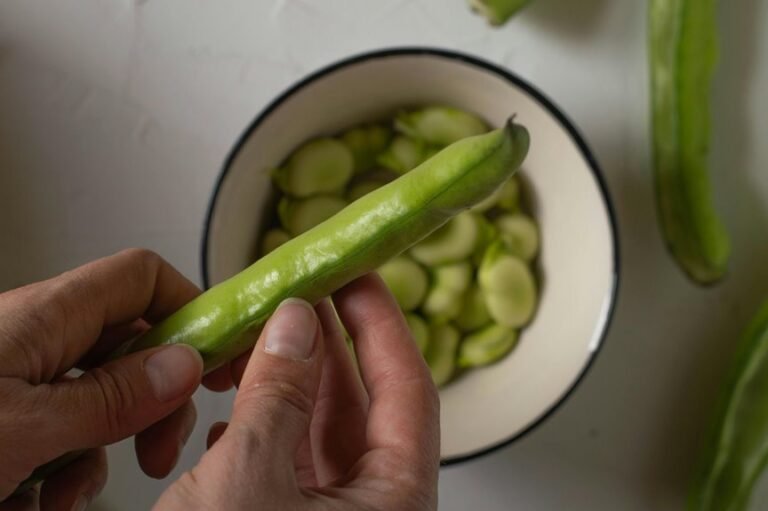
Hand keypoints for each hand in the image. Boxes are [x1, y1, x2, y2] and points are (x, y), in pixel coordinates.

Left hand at [0, 249, 204, 509]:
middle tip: (161, 447)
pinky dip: (67, 471)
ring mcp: (21, 382)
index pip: (141, 279)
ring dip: (107, 449)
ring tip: (75, 493)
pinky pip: (63, 433)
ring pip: (102, 399)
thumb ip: (107, 397)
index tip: (222, 359)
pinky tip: (45, 499)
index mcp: (41, 318)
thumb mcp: (19, 425)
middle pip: (132, 345)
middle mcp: (36, 341)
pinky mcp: (9, 420)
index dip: (189, 307)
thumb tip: (184, 366)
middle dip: (157, 400)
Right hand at [155, 274, 439, 510]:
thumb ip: (276, 397)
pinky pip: (280, 463)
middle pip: (358, 404)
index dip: (382, 323)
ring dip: (279, 385)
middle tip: (299, 292)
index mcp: (393, 500)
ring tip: (253, 340)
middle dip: (322, 345)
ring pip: (312, 430)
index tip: (358, 275)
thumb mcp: (249, 481)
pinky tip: (225, 418)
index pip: (408, 389)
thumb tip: (293, 323)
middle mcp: (369, 507)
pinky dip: (255, 431)